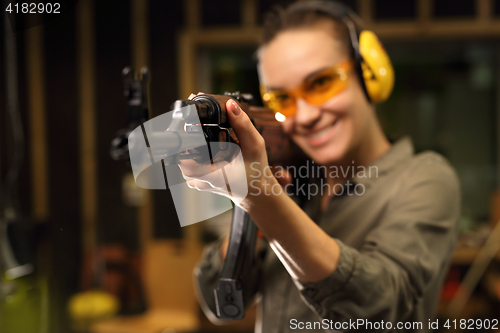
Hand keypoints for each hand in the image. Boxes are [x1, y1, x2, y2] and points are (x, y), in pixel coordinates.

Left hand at [178, 94, 277, 209]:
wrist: (257, 192)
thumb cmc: (256, 172)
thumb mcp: (254, 147)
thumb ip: (242, 125)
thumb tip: (231, 105)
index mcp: (211, 175)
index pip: (183, 156)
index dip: (184, 138)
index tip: (190, 122)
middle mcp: (200, 180)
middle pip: (182, 153)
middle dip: (190, 137)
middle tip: (200, 121)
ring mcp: (197, 182)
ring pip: (185, 157)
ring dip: (193, 144)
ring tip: (206, 134)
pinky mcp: (198, 180)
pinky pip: (190, 163)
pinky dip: (196, 152)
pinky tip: (208, 145)